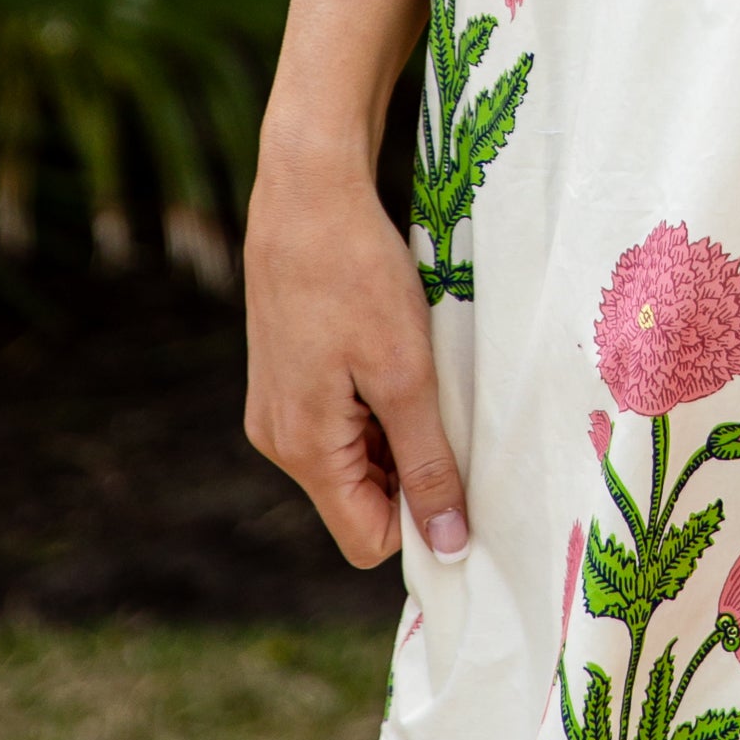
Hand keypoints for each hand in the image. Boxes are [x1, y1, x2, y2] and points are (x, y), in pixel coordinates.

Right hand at [244, 145, 468, 570]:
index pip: (368, 539)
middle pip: (361, 499)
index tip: (462, 470)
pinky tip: (393, 349)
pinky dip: (377, 400)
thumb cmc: (356, 277)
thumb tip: (450, 546)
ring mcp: (277, 407)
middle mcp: (278, 440)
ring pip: (354, 457)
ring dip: (397, 428)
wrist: (308, 192)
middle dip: (411, 468)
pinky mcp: (286, 376)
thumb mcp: (406, 376)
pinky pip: (341, 420)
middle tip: (445, 403)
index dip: (421, 520)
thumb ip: (428, 465)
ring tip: (418, 367)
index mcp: (302, 449)